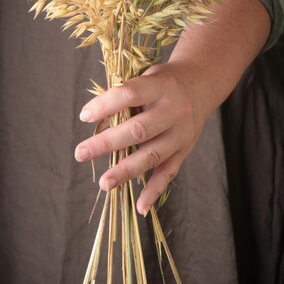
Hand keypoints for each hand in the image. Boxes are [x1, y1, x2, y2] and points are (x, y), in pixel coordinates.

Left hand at [75, 61, 208, 215]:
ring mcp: (181, 134)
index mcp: (161, 86)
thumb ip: (126, 95)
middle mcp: (174, 110)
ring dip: (126, 171)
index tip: (84, 116)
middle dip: (107, 143)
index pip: (130, 94)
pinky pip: (169, 173)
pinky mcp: (185, 150)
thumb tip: (94, 118)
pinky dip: (154, 191)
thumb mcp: (148, 76)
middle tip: (81, 153)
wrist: (202, 84)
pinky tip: (140, 207)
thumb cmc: (164, 81)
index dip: (106, 105)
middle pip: (139, 130)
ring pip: (152, 155)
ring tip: (104, 183)